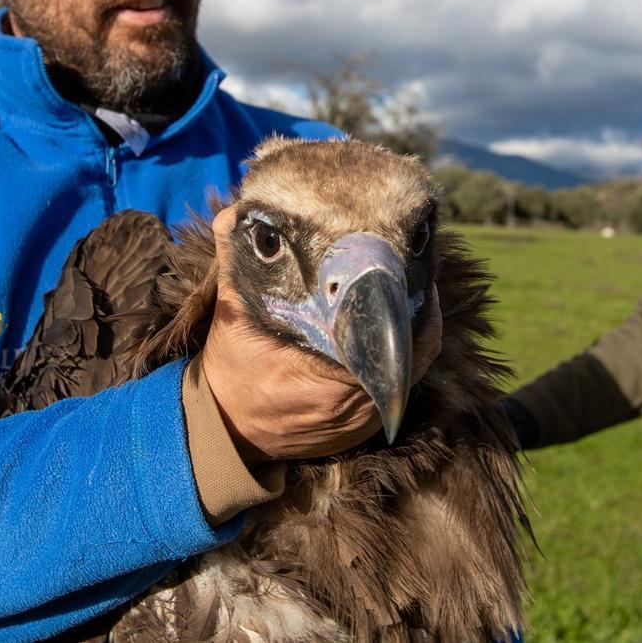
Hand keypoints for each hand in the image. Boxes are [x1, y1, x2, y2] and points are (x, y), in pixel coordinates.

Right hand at [199, 207, 442, 464]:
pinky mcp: (364, 426)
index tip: (410, 270)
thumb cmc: (231, 372)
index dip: (412, 306)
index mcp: (327, 381)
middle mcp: (354, 406)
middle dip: (414, 312)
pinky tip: (394, 328)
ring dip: (411, 334)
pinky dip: (400, 358)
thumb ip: (236, 265)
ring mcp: (363, 420)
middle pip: (411, 354)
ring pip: (409, 370)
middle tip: (411, 272)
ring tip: (409, 293)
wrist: (227, 427)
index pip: (394, 344)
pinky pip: (398, 387)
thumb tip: (233, 215)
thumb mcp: (231, 317)